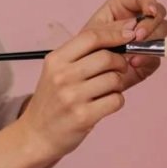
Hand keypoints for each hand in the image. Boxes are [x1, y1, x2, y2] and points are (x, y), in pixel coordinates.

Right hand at [17, 20, 135, 163]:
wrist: (37, 135)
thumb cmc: (53, 101)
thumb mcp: (57, 72)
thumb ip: (81, 55)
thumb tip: (119, 34)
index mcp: (56, 60)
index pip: (91, 37)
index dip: (114, 33)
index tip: (129, 34)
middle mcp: (62, 76)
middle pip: (106, 57)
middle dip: (120, 62)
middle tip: (119, 69)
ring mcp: (73, 97)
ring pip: (114, 79)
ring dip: (118, 84)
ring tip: (108, 90)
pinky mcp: (84, 117)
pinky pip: (116, 101)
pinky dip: (117, 101)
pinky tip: (106, 104)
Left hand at [83, 0, 166, 89]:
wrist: (89, 74)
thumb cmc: (87, 49)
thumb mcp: (95, 34)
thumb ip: (114, 29)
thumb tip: (133, 28)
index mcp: (125, 7)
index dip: (150, 2)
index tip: (150, 11)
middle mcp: (139, 21)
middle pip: (159, 15)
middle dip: (151, 25)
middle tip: (138, 37)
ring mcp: (147, 40)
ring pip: (163, 34)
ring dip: (151, 42)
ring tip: (132, 52)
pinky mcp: (149, 59)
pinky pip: (157, 57)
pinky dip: (147, 60)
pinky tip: (133, 63)